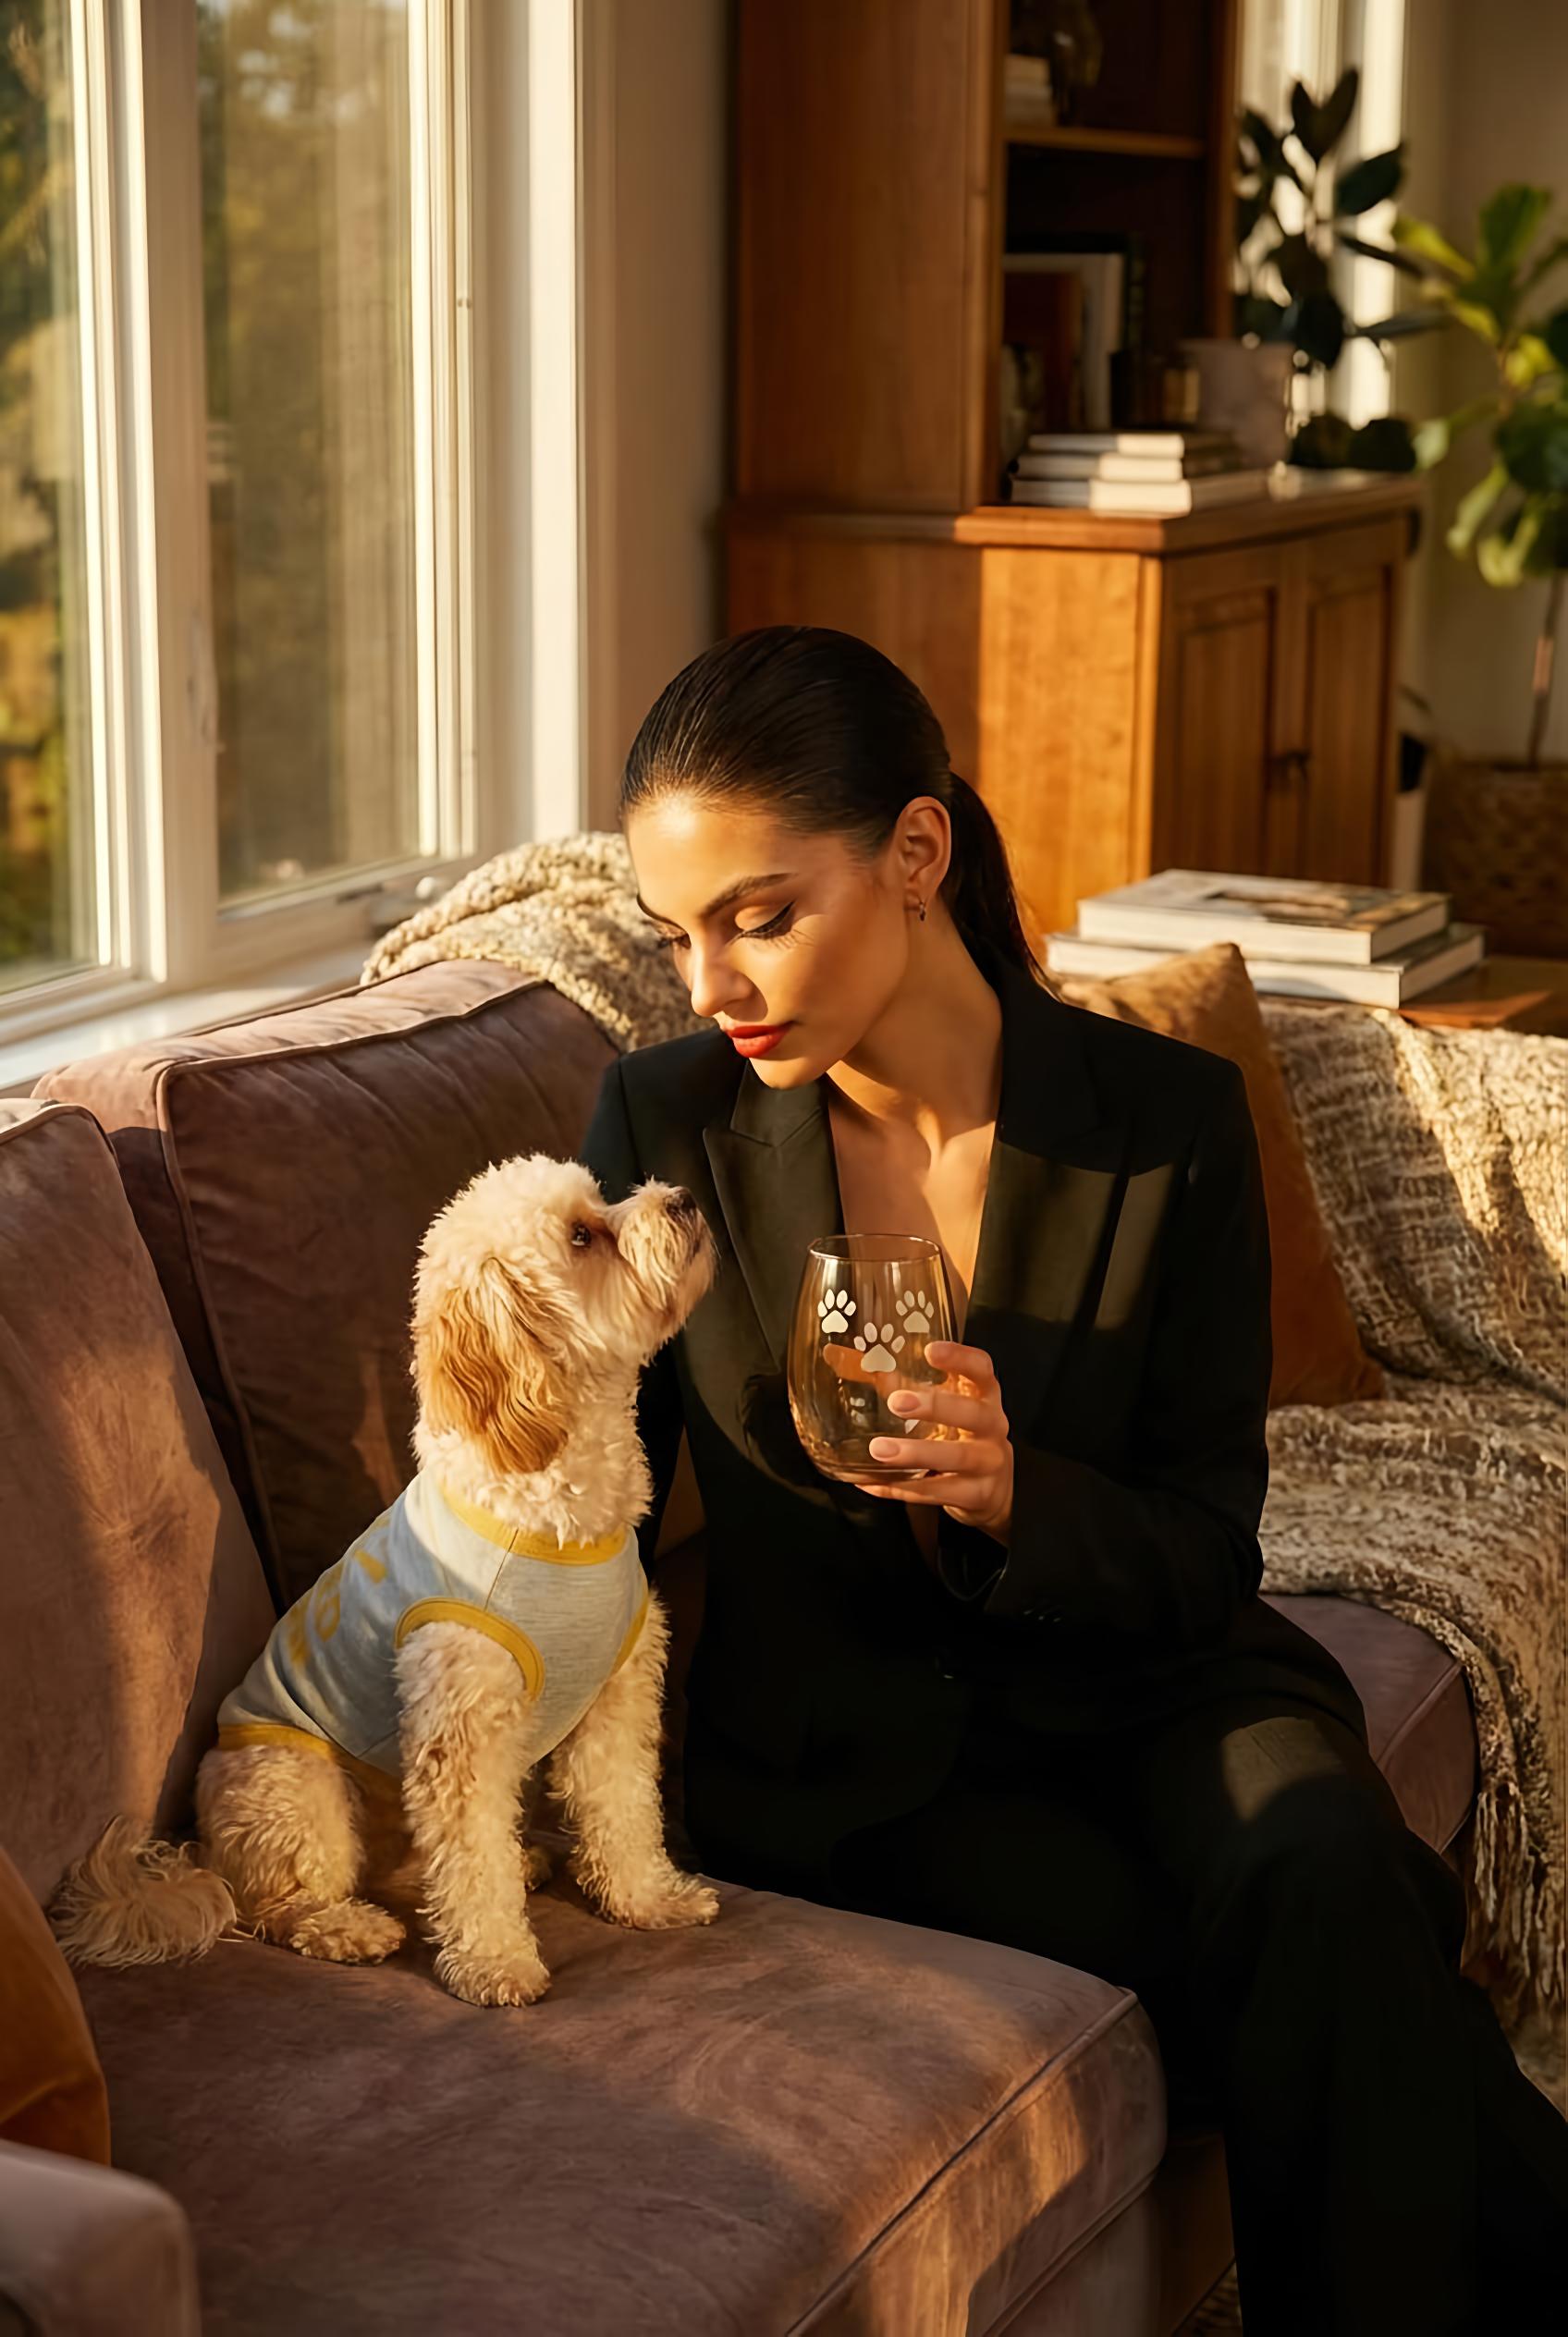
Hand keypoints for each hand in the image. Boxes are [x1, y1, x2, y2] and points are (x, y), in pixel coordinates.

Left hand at [848, 1340, 1012, 1543]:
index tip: (930, 1350)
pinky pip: (937, 1492)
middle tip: (897, 1402)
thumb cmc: (963, 1434)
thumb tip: (847, 1362)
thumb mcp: (947, 1406)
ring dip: (915, 1453)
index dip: (960, 1358)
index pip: (982, 1369)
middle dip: (936, 1406)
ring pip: (956, 1457)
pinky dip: (902, 1489)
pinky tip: (872, 1482)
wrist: (999, 1489)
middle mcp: (993, 1427)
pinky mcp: (977, 1495)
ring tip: (879, 1449)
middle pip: (973, 1413)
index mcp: (985, 1396)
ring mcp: (988, 1463)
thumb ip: (904, 1384)